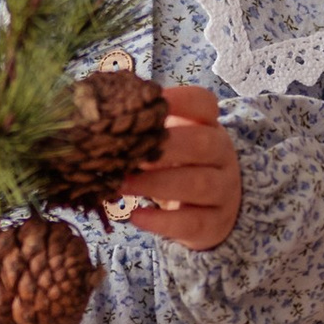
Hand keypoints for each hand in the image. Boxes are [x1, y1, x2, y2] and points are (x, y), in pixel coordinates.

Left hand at [116, 82, 242, 248]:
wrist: (214, 207)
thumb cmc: (181, 165)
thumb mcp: (172, 141)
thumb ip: (146, 127)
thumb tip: (100, 115)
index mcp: (208, 126)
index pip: (204, 104)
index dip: (181, 100)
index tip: (153, 101)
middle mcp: (222, 155)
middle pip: (202, 144)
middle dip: (163, 147)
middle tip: (126, 153)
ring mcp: (223, 190)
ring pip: (198, 184)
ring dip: (154, 184)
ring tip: (120, 185)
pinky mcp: (215, 223)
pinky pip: (192, 222)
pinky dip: (162, 221)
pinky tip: (135, 216)